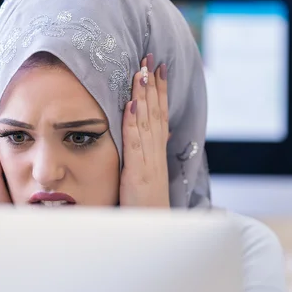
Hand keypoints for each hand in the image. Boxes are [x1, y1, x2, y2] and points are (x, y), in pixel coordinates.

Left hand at [119, 54, 169, 207]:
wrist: (153, 233)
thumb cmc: (146, 208)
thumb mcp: (149, 178)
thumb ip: (150, 155)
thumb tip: (157, 136)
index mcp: (156, 153)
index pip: (159, 116)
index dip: (159, 91)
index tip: (157, 69)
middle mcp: (155, 153)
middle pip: (156, 113)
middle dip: (153, 84)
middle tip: (150, 58)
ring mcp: (148, 162)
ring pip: (147, 122)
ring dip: (145, 95)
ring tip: (142, 71)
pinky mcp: (138, 173)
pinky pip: (135, 143)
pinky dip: (134, 121)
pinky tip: (132, 103)